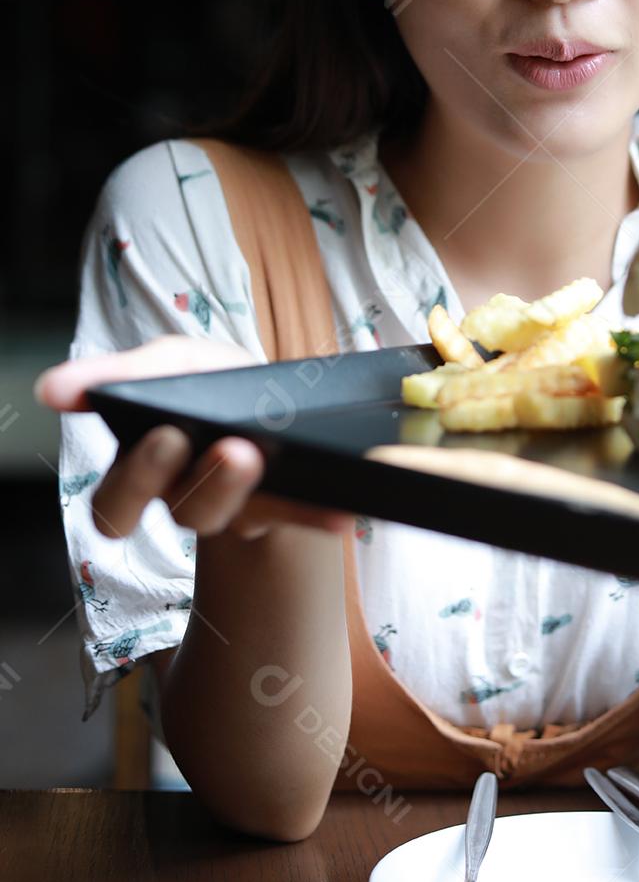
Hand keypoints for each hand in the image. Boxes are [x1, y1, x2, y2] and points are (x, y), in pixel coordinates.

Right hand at [34, 334, 354, 541]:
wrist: (281, 401)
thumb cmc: (212, 383)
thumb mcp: (172, 363)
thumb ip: (116, 374)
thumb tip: (51, 388)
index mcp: (147, 472)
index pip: (117, 505)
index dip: (134, 481)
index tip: (166, 435)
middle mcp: (188, 498)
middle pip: (182, 513)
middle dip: (203, 480)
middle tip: (229, 447)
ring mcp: (243, 507)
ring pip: (238, 519)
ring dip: (254, 487)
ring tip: (267, 455)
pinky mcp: (289, 508)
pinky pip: (302, 518)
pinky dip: (321, 515)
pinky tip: (345, 511)